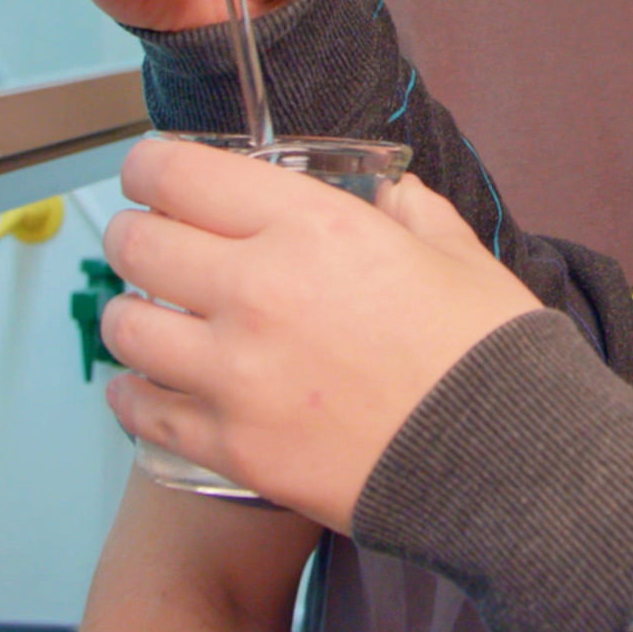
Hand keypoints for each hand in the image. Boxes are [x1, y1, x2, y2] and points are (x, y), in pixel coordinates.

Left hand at [98, 136, 539, 530]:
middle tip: (149, 241)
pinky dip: (136, 393)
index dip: (149, 165)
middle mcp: (257, 289)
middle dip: (135, 233)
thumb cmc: (489, 356)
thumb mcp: (460, 255)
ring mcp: (236, 373)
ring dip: (131, 314)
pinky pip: (144, 409)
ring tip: (150, 317)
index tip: (152, 174)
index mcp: (312, 226)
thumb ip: (413, 213)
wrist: (507, 466)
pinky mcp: (232, 445)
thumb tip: (392, 198)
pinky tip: (149, 385)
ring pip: (126, 326)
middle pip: (137, 243)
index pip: (177, 172)